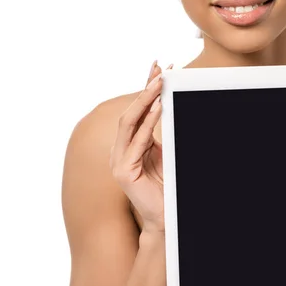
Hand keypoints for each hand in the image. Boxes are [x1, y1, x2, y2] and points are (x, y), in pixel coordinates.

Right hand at [110, 61, 171, 234]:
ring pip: (130, 123)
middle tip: (160, 69)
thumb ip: (160, 133)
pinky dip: (148, 122)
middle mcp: (120, 151)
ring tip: (159, 82)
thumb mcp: (165, 152)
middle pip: (131, 113)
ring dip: (146, 100)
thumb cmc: (167, 185)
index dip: (145, 89)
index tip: (157, 68)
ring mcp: (118, 161)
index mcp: (129, 145)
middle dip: (146, 89)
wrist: (166, 217)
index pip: (137, 112)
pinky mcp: (123, 172)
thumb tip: (165, 105)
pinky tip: (158, 107)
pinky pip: (136, 141)